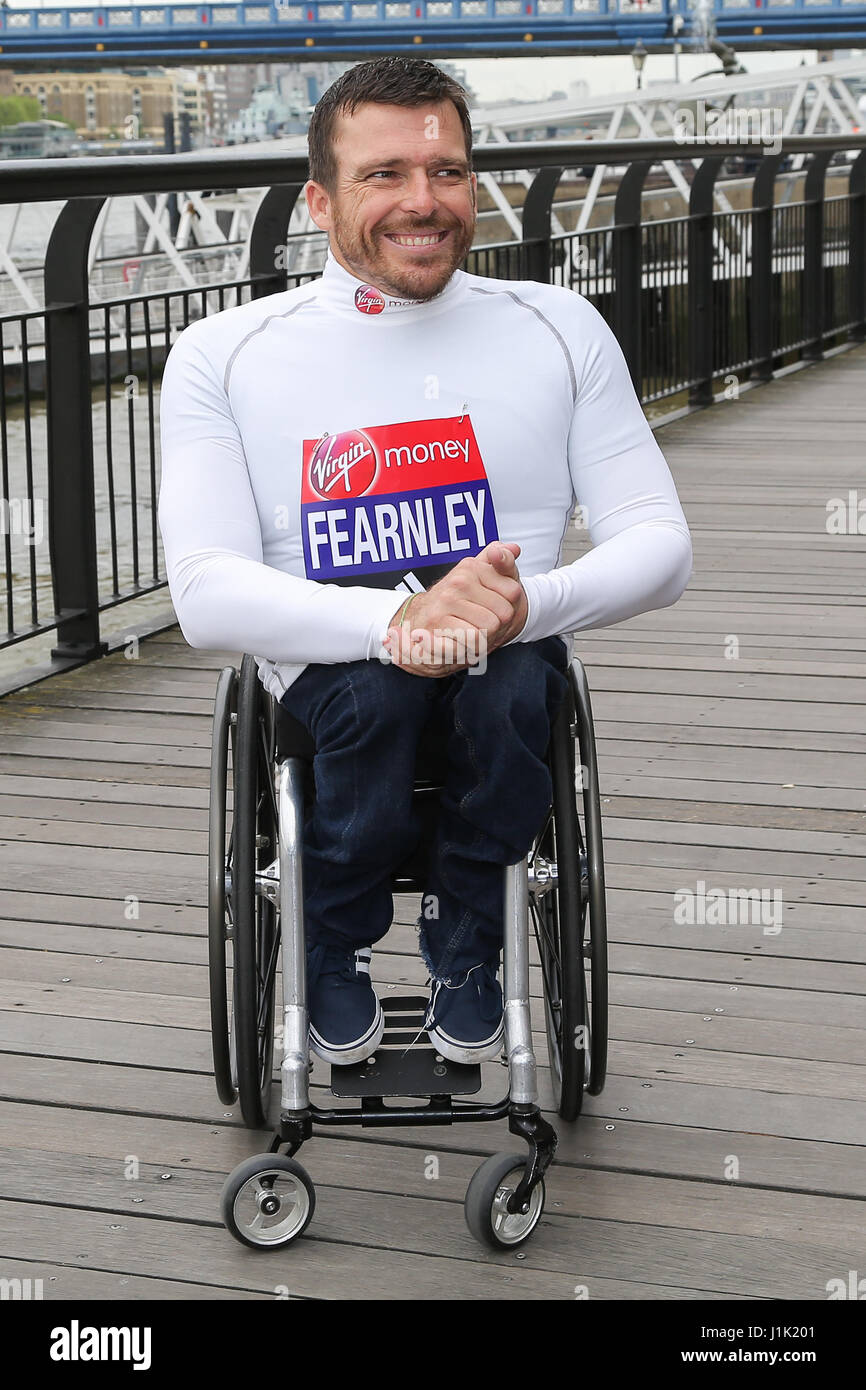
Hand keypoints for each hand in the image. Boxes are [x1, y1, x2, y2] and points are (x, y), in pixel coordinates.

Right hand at [384, 542, 528, 676]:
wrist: (421, 620)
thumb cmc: (459, 600)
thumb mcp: (484, 576)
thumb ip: (502, 561)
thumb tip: (515, 548)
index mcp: (471, 567)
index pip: (514, 592)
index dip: (508, 604)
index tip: (492, 604)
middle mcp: (458, 581)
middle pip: (504, 613)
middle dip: (497, 624)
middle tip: (480, 622)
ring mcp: (446, 602)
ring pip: (490, 628)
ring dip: (485, 637)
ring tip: (471, 631)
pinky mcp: (438, 623)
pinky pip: (473, 640)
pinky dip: (472, 646)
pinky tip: (462, 640)